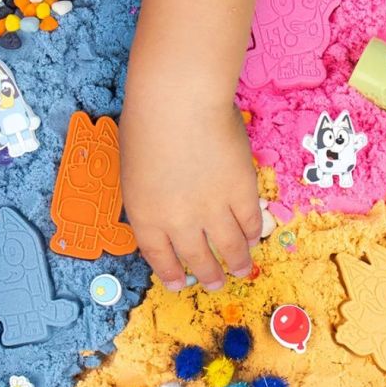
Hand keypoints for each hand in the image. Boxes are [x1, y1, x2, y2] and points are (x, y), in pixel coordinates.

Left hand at [120, 91, 261, 291]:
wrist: (179, 103)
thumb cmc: (147, 123)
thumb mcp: (133, 168)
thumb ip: (149, 195)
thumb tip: (165, 207)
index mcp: (146, 216)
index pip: (159, 256)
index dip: (171, 272)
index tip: (179, 283)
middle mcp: (178, 221)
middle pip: (196, 258)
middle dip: (207, 275)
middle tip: (215, 283)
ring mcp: (212, 209)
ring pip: (228, 247)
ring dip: (237, 262)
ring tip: (242, 270)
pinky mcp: (241, 192)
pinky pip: (250, 221)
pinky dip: (252, 233)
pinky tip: (253, 237)